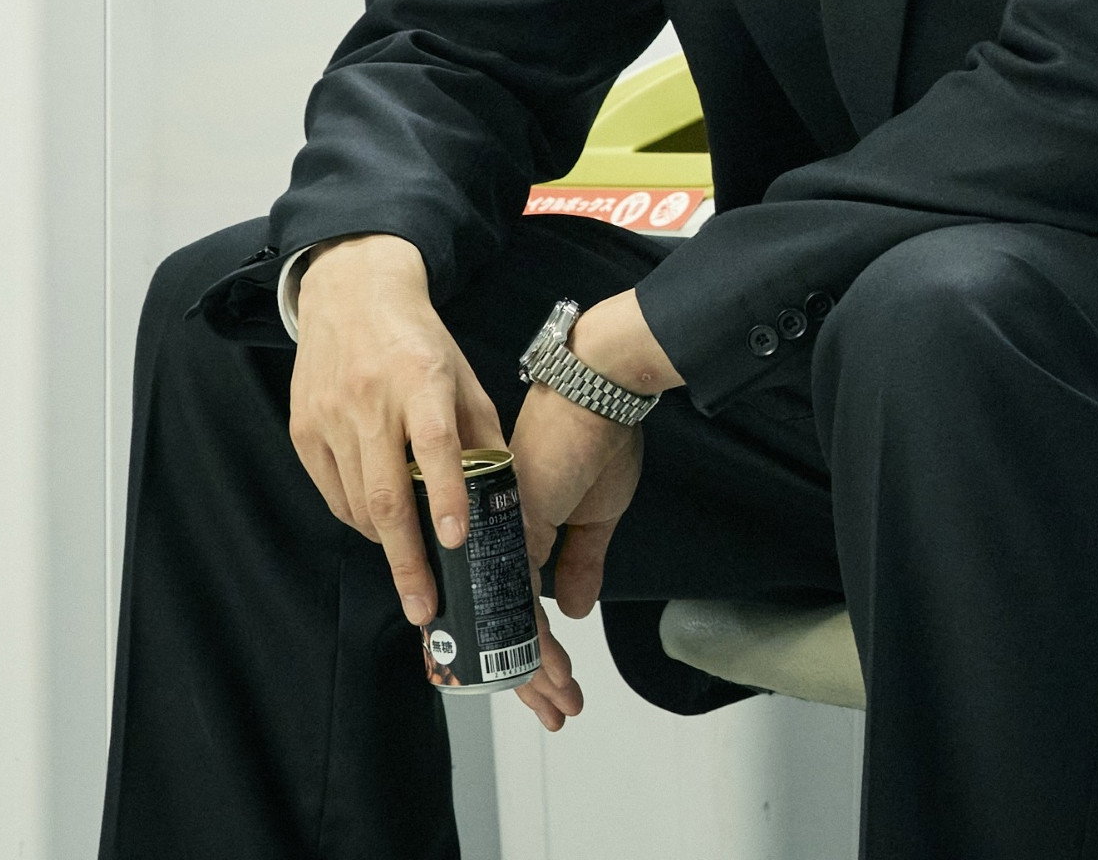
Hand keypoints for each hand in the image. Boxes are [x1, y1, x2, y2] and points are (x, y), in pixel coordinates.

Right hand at [286, 236, 503, 627]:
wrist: (351, 293)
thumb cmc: (419, 341)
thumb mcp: (463, 377)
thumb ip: (481, 436)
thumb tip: (504, 498)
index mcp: (420, 380)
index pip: (435, 445)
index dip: (446, 495)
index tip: (456, 541)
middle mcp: (370, 400)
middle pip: (386, 494)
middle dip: (406, 560)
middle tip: (425, 607)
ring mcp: (329, 416)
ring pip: (356, 502)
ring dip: (386, 544)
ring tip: (412, 568)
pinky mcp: (302, 430)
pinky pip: (331, 491)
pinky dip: (358, 518)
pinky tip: (380, 526)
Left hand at [499, 291, 670, 733]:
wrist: (597, 389)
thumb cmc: (598, 434)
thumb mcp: (597, 511)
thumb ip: (581, 561)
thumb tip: (575, 609)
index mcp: (516, 533)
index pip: (513, 606)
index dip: (526, 650)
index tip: (538, 685)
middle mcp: (499, 541)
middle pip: (507, 624)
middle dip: (531, 674)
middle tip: (553, 709)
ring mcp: (501, 539)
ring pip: (509, 625)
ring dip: (536, 669)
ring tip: (558, 702)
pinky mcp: (513, 533)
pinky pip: (516, 605)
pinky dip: (534, 644)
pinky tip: (547, 672)